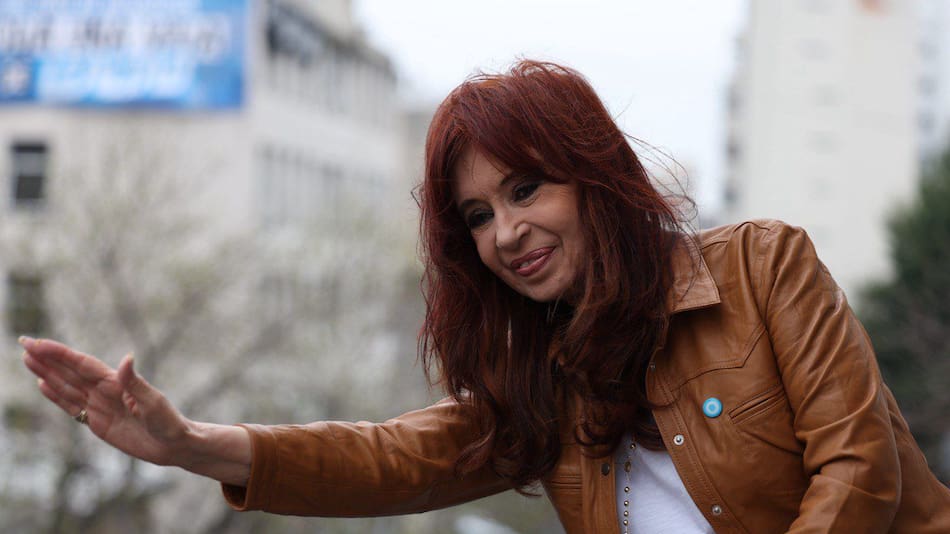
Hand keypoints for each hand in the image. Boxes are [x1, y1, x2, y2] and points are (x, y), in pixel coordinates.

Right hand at [20, 337, 191, 466]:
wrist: (173, 445)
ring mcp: (99, 406)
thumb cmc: (168, 422)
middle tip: (24, 343)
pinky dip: (56, 396)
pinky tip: (43, 385)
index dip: (59, 354)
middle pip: (70, 371)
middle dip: (47, 358)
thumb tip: (127, 358)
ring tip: (28, 359)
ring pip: (67, 386)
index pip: (81, 364)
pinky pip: (72, 406)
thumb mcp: (153, 402)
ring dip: (47, 373)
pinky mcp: (97, 422)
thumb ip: (135, 382)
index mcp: (116, 383)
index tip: (38, 343)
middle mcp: (105, 391)